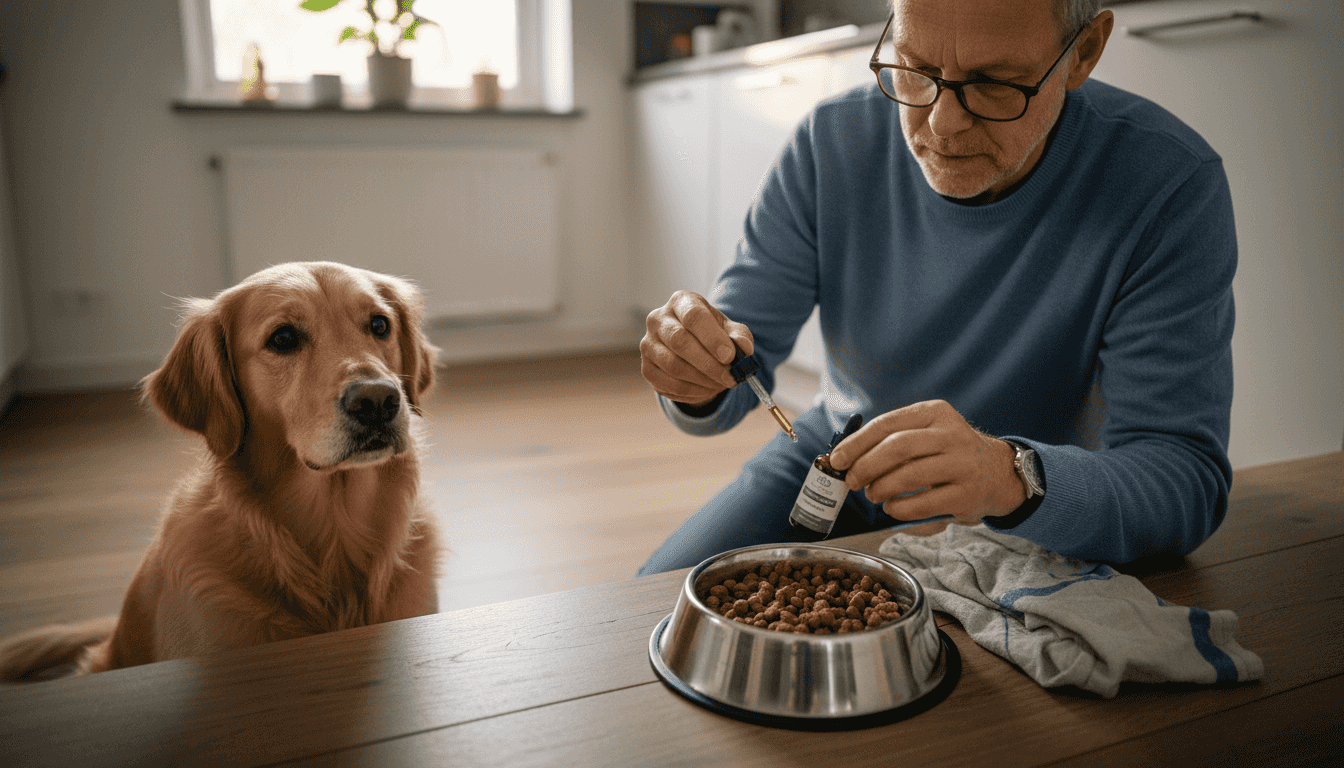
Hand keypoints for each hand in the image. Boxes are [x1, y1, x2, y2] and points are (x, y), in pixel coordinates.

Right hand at [640, 291, 754, 405]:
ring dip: (702, 380)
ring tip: (721, 384)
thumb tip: (743, 348)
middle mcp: (658, 319)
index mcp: (681, 302)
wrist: (694, 349)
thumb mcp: (731, 331)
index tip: (730, 356)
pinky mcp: (646, 368)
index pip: (693, 316)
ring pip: (673, 366)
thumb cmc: (713, 334)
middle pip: (680, 341)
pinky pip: (668, 384)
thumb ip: (740, 336)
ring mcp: (648, 344)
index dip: (712, 338)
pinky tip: (707, 390)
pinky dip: (691, 391)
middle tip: (730, 378)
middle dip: (709, 364)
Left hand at [828, 400, 1024, 524]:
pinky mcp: (967, 494)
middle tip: (851, 481)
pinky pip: (923, 503)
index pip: (887, 424)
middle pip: (897, 447)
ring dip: (881, 488)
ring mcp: (963, 464)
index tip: (837, 459)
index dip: (856, 443)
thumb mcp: (927, 433)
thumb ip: (892, 439)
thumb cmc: (948, 454)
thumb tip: (844, 458)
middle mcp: (952, 435)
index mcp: (935, 412)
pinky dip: (899, 508)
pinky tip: (892, 507)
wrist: (998, 473)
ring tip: (872, 495)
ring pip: (909, 475)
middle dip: (866, 466)